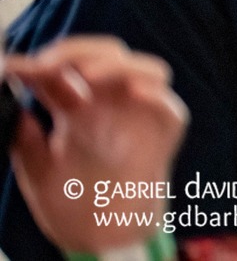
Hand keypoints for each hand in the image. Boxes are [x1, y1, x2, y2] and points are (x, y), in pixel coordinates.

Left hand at [6, 36, 187, 252]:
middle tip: (48, 64)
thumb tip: (13, 97)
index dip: (40, 63)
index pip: (64, 69)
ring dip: (117, 65)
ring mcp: (142, 114)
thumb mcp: (33, 167)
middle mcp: (112, 103)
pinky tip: (134, 92)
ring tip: (88, 75)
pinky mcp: (165, 131)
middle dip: (78, 51)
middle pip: (105, 54)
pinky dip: (154, 93)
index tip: (15, 66)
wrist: (103, 237)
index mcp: (77, 107)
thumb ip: (24, 133)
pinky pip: (169, 104)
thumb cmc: (70, 203)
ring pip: (145, 68)